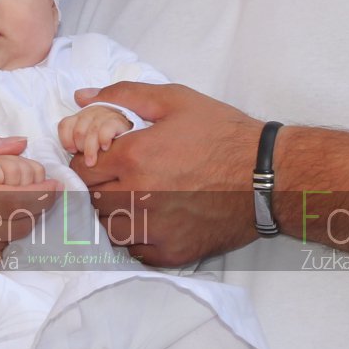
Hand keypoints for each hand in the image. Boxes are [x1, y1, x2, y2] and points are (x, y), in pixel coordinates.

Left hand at [70, 82, 260, 266]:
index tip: (104, 156)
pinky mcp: (170, 253)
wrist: (267, 174)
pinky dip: (136, 235)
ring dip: (114, 211)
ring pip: (109, 226)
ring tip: (138, 194)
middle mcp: (139, 197)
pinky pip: (134, 249)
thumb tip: (81, 97)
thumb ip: (124, 95)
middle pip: (92, 197)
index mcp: (134, 157)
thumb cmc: (222, 133)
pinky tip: (154, 216)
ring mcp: (154, 230)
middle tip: (123, 174)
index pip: (81, 167)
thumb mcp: (175, 100)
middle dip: (100, 184)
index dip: (88, 159)